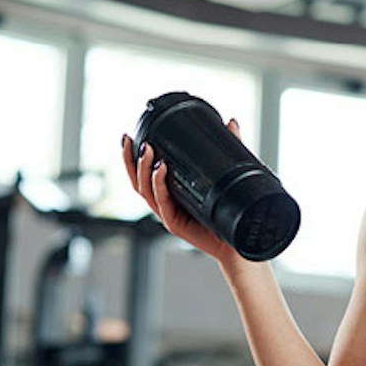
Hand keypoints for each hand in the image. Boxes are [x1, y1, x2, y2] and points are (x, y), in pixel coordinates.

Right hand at [121, 120, 245, 263]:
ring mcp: (168, 214)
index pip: (144, 173)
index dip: (132, 157)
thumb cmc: (228, 212)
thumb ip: (230, 147)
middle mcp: (164, 203)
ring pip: (145, 190)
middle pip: (136, 180)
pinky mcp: (175, 224)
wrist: (236, 243)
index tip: (128, 137)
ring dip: (143, 169)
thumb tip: (230, 121)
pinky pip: (162, 202)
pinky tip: (161, 170)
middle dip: (129, 160)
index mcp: (169, 192)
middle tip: (128, 140)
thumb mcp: (227, 173)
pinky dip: (159, 185)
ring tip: (148, 150)